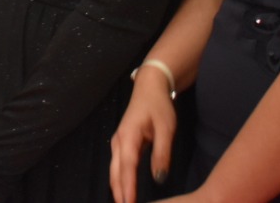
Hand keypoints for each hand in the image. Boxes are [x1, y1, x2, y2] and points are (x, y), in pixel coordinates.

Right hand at [110, 64, 177, 202]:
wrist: (149, 87)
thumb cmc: (158, 106)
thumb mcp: (166, 129)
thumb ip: (162, 153)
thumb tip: (159, 179)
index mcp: (128, 137)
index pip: (127, 168)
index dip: (128, 187)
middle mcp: (119, 141)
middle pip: (115, 172)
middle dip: (119, 193)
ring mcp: (118, 142)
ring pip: (114, 170)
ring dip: (118, 188)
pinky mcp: (122, 144)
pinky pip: (117, 166)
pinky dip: (119, 180)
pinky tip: (124, 190)